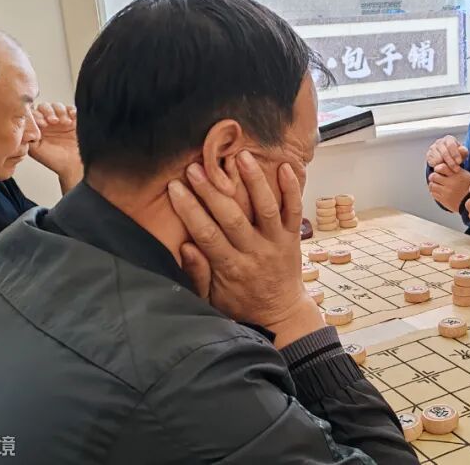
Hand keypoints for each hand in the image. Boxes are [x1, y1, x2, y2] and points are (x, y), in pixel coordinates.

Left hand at [30, 102, 82, 191]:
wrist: (74, 166)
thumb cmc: (56, 161)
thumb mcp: (35, 150)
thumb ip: (27, 137)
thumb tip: (22, 127)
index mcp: (38, 128)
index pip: (33, 113)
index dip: (37, 116)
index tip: (42, 123)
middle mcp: (49, 123)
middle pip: (45, 107)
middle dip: (48, 112)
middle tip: (52, 121)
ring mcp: (62, 120)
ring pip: (58, 106)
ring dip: (60, 111)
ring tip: (64, 122)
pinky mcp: (75, 120)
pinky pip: (72, 109)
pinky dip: (72, 111)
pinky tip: (71, 118)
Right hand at [167, 151, 322, 348]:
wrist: (281, 313)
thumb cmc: (241, 304)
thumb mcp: (212, 299)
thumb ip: (198, 274)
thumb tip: (185, 247)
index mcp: (231, 268)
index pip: (207, 234)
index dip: (189, 209)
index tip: (174, 187)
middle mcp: (255, 252)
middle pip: (233, 217)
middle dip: (213, 191)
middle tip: (196, 167)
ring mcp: (277, 242)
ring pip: (267, 208)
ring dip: (254, 181)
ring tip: (241, 156)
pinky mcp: (293, 237)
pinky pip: (294, 211)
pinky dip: (292, 189)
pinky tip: (285, 166)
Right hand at [425, 135, 468, 172]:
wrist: (446, 157)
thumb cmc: (456, 154)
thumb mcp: (462, 153)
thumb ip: (463, 151)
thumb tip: (462, 150)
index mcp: (448, 139)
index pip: (451, 145)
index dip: (455, 154)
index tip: (459, 162)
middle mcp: (439, 142)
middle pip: (444, 152)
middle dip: (451, 162)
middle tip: (456, 170)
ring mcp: (433, 148)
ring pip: (438, 158)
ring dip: (445, 166)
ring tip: (451, 170)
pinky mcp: (429, 155)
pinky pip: (433, 163)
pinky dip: (439, 167)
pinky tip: (444, 169)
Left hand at [428, 166, 469, 211]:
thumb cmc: (467, 186)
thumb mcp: (465, 174)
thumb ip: (454, 168)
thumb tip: (442, 163)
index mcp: (457, 175)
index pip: (441, 167)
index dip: (437, 168)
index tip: (438, 170)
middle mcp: (451, 183)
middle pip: (433, 176)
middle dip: (433, 176)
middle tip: (436, 178)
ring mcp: (447, 193)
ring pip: (432, 185)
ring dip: (433, 184)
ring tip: (437, 184)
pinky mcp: (444, 200)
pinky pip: (433, 194)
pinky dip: (434, 192)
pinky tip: (439, 191)